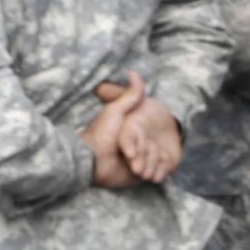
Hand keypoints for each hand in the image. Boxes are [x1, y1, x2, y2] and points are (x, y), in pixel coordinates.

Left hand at [86, 73, 182, 187]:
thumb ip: (129, 95)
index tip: (139, 140)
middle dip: (149, 153)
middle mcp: (136, 147)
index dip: (147, 140)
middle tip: (129, 155)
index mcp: (132, 132)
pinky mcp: (137, 177)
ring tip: (135, 166)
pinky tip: (149, 174)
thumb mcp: (116, 111)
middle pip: (156, 148)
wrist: (92, 162)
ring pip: (157, 162)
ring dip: (150, 164)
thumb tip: (134, 71)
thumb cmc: (102, 135)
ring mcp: (138, 162)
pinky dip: (155, 174)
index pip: (150, 134)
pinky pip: (155, 175)